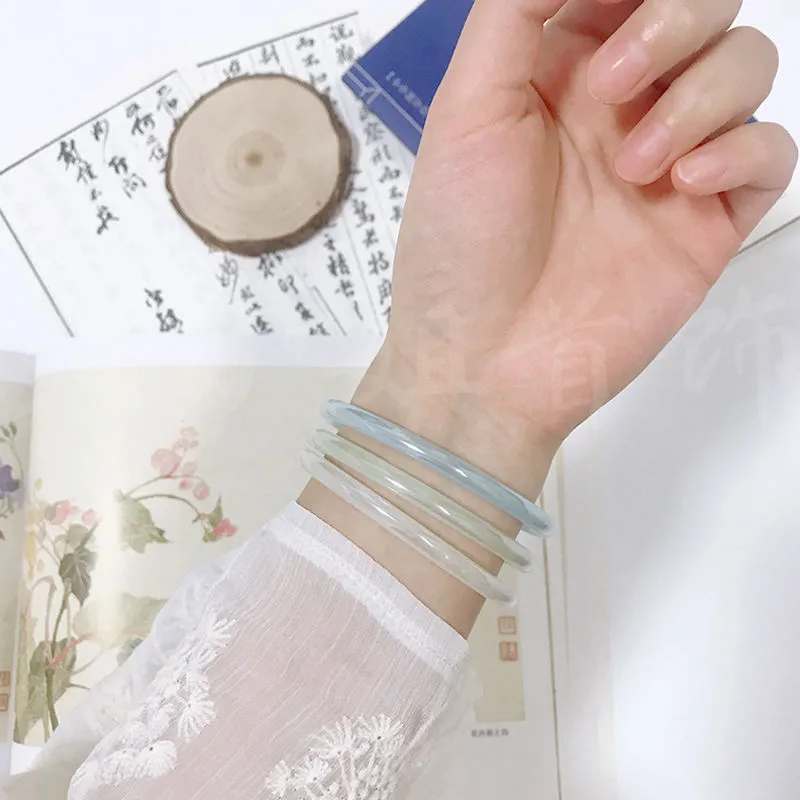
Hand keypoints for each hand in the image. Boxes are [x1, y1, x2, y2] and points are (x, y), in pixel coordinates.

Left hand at [356, 0, 796, 495]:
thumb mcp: (465, 111)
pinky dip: (741, 150)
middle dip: (673, 23)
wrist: (486, 361)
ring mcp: (668, 163)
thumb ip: (517, 13)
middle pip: (704, 9)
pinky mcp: (706, 222)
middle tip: (612, 89)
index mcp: (559, 73)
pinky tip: (684, 183)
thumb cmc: (459, 246)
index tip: (614, 23)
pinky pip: (770, 152)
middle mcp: (620, 109)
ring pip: (745, 67)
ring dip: (701, 95)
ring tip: (637, 166)